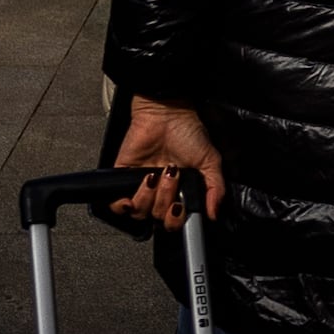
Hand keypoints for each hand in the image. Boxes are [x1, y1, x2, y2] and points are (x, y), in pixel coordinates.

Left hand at [113, 94, 227, 225]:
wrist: (167, 112)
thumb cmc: (189, 132)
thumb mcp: (210, 161)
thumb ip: (216, 189)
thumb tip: (213, 213)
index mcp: (180, 193)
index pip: (175, 221)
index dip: (177, 221)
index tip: (180, 207)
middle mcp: (160, 193)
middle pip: (157, 218)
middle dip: (165, 201)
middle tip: (173, 178)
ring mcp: (140, 186)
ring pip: (139, 212)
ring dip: (149, 197)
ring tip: (156, 174)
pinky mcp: (122, 176)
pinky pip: (117, 204)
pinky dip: (122, 205)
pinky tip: (131, 196)